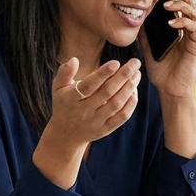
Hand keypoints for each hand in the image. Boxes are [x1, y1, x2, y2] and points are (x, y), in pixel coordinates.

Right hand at [33, 57, 140, 187]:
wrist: (65, 135)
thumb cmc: (64, 104)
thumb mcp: (58, 88)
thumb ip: (65, 72)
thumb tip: (74, 60)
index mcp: (71, 98)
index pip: (88, 85)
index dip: (103, 73)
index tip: (116, 62)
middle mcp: (84, 111)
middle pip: (107, 92)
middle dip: (123, 76)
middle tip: (135, 63)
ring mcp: (96, 121)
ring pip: (116, 104)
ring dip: (129, 88)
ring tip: (136, 74)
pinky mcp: (105, 129)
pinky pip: (122, 117)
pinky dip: (131, 103)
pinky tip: (134, 90)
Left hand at [139, 0, 195, 100]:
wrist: (170, 91)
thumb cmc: (161, 71)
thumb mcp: (148, 47)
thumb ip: (145, 32)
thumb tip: (135, 16)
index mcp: (178, 28)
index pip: (178, 3)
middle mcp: (188, 29)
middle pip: (188, 2)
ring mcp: (194, 36)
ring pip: (193, 11)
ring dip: (181, 4)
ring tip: (167, 4)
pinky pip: (194, 27)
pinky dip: (183, 21)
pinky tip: (171, 22)